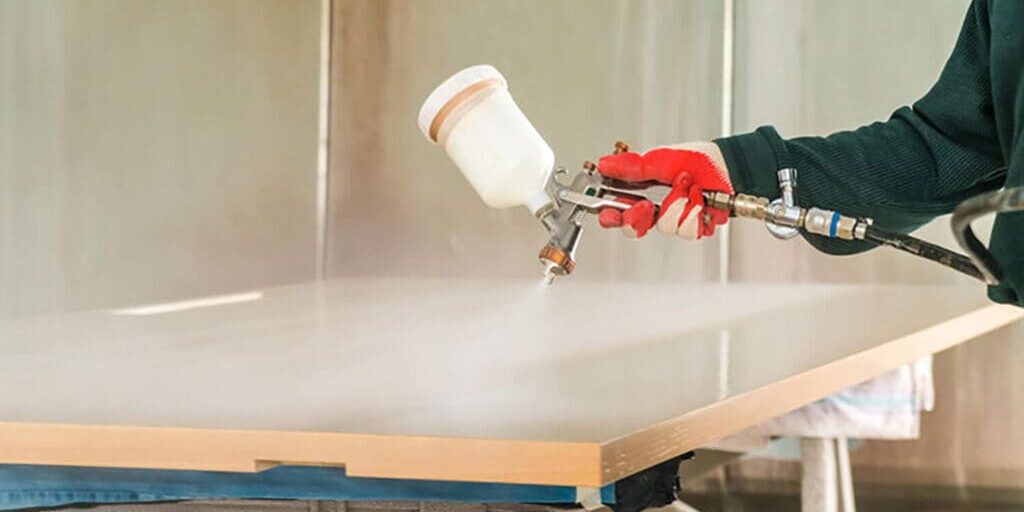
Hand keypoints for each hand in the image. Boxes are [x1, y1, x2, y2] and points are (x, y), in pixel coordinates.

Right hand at [596, 142, 733, 239]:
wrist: (726, 166)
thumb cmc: (695, 160)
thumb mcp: (658, 159)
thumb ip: (630, 167)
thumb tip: (604, 165)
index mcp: (640, 193)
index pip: (616, 211)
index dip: (610, 216)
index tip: (609, 214)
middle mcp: (654, 209)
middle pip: (634, 228)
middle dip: (640, 217)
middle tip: (646, 204)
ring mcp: (673, 220)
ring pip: (665, 227)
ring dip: (677, 204)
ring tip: (686, 185)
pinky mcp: (692, 228)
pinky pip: (687, 231)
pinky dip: (695, 212)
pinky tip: (698, 198)